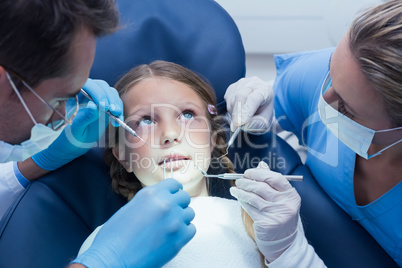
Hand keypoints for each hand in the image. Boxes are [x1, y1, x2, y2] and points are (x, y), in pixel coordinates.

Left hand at [31, 79, 122, 169]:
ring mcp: (98, 100)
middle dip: (109, 97)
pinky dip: (119, 110)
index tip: (102, 105)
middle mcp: (87, 94)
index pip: (87, 84)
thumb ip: (85, 117)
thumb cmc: (70, 137)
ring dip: (116, 103)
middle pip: (102, 87)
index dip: (96, 91)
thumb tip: (94, 105)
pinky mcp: (106, 107)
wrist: (74, 146)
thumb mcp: (77, 129)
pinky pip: (116, 103)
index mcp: (75, 95)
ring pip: (111, 93)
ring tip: (116, 115)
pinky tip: (118, 120)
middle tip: (112, 111)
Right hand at [73, 179, 195, 267]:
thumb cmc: (115, 237)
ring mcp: (175, 221)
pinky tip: (173, 235)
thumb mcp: (130, 208)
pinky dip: (185, 231)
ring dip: (182, 217)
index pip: (174, 184)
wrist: (114, 259)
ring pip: (190, 213)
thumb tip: (161, 199)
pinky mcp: (179, 239)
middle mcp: (166, 204)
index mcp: (151, 194)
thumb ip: (149, 201)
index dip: (173, 191)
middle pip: (184, 197)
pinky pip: (191, 229)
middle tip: (171, 213)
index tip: (172, 196)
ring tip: (170, 225)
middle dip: (178, 204)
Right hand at [224, 76, 273, 132]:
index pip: (253, 99)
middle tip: (235, 126)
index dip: (246, 112)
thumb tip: (244, 125)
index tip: (240, 123)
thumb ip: (257, 124)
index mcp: (265, 90)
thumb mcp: (265, 120)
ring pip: (232, 99)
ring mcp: (241, 83)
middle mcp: (253, 83)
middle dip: (237, 113)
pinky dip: (231, 109)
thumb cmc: (263, 111)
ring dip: (234, 113)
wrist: (260, 101)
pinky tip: (238, 111)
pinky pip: (227, 100)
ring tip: (241, 118)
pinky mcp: (232, 87)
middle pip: (240, 96)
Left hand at [230, 161, 300, 262]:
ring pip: (253, 197)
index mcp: (291, 195)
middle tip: (239, 180)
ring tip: (235, 187)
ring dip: (241, 190)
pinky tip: (238, 197)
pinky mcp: (266, 223)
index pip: (275, 178)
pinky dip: (242, 200)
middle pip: (262, 187)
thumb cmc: (280, 214)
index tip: (248, 172)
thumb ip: (272, 182)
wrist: (283, 241)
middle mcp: (286, 204)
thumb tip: (261, 165)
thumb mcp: (281, 198)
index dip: (259, 173)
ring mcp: (276, 214)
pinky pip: (249, 208)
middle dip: (247, 181)